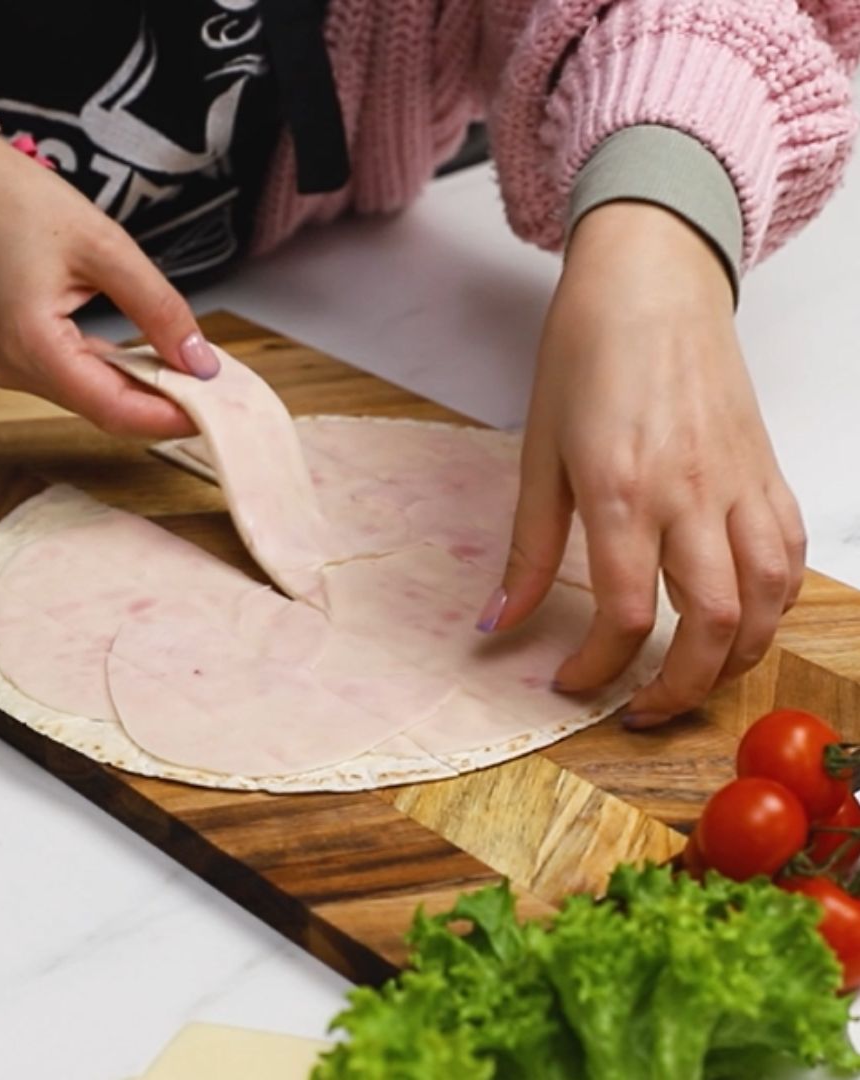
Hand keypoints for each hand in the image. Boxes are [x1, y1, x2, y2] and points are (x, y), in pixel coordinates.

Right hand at [0, 133, 216, 437]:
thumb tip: (199, 361)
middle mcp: (12, 368)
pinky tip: (150, 362)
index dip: (170, 417)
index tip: (217, 412)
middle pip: (104, 410)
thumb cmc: (13, 198)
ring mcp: (7, 365)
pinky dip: (115, 374)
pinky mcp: (12, 355)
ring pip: (91, 398)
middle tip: (217, 393)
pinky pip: (74, 379)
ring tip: (192, 375)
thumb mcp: (105, 246)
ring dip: (142, 391)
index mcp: (30, 345)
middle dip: (163, 405)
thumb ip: (158, 308)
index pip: (114, 409)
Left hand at [479, 202, 804, 724]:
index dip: (596, 668)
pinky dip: (775, 603)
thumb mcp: (539, 452)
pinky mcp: (767, 467)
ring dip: (736, 659)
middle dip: (677, 689)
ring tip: (693, 679)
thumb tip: (498, 621)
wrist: (651, 279)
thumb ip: (528, 547)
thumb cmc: (586, 354)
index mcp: (622, 489)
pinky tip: (745, 619)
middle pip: (710, 624)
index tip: (568, 684)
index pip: (622, 613)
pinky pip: (790, 552)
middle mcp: (691, 492)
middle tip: (639, 712)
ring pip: (766, 598)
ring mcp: (740, 480)